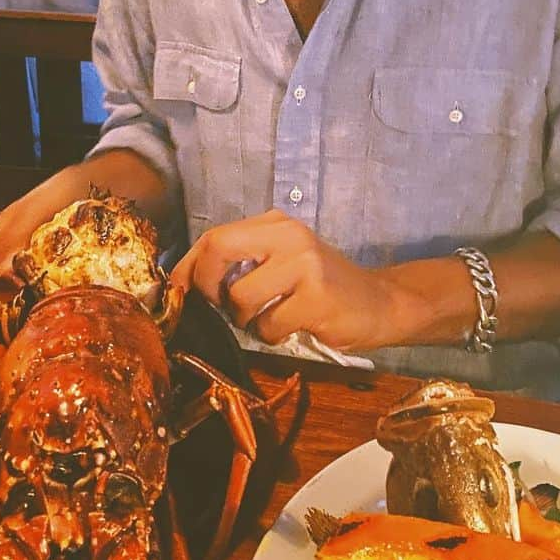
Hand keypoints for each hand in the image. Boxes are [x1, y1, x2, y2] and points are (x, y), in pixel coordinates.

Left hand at [170, 210, 447, 351]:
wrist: (380, 303)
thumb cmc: (323, 286)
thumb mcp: (283, 260)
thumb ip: (243, 262)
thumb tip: (186, 280)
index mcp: (276, 223)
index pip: (215, 236)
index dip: (189, 266)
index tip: (178, 290)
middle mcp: (289, 236)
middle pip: (219, 250)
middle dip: (206, 286)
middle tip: (216, 308)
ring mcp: (304, 265)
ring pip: (240, 297)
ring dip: (245, 320)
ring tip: (267, 318)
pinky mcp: (316, 298)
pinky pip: (268, 326)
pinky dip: (271, 336)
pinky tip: (291, 328)